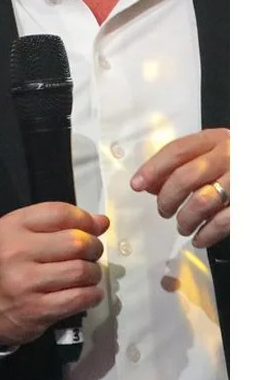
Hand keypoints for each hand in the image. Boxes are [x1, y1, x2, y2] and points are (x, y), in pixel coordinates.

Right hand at [0, 202, 108, 346]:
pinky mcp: (38, 309)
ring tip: (88, 275)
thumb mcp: (19, 237)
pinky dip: (93, 295)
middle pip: (75, 242)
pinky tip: (87, 293)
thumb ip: (57, 226)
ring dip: (94, 274)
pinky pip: (80, 298)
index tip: (95, 227)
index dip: (85, 219)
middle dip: (93, 248)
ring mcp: (26, 282)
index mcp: (11, 227)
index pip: (58, 213)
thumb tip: (101, 221)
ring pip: (81, 271)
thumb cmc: (6, 266)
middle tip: (91, 254)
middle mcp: (16, 251)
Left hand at [130, 127, 229, 247]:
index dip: (152, 168)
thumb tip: (148, 185)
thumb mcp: (211, 153)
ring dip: (185, 219)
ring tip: (182, 226)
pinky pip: (223, 222)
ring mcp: (240, 181)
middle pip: (185, 177)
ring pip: (201, 201)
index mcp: (215, 139)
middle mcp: (229, 156)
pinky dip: (206, 234)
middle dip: (167, 198)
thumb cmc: (235, 163)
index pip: (176, 151)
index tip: (136, 185)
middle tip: (163, 211)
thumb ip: (181, 164)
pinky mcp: (248, 205)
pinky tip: (198, 239)